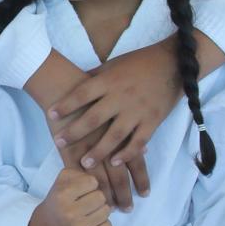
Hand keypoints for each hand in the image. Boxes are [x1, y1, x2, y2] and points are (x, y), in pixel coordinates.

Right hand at [24, 168, 111, 225]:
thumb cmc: (56, 201)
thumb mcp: (60, 181)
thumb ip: (79, 173)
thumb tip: (99, 179)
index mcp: (62, 195)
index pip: (92, 182)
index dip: (89, 185)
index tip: (81, 191)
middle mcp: (70, 213)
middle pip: (101, 197)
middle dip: (95, 198)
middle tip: (85, 203)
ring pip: (107, 211)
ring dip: (100, 211)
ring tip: (87, 213)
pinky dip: (102, 225)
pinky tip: (91, 224)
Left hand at [48, 38, 187, 206]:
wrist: (174, 63)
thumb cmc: (139, 62)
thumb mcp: (113, 64)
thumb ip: (95, 77)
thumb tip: (73, 85)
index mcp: (109, 81)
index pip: (82, 94)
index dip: (66, 105)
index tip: (50, 115)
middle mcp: (121, 96)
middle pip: (94, 118)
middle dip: (75, 132)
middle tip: (59, 143)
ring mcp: (138, 110)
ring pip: (115, 135)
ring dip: (99, 151)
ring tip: (84, 163)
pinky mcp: (153, 121)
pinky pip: (138, 141)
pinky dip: (127, 153)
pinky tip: (114, 163)